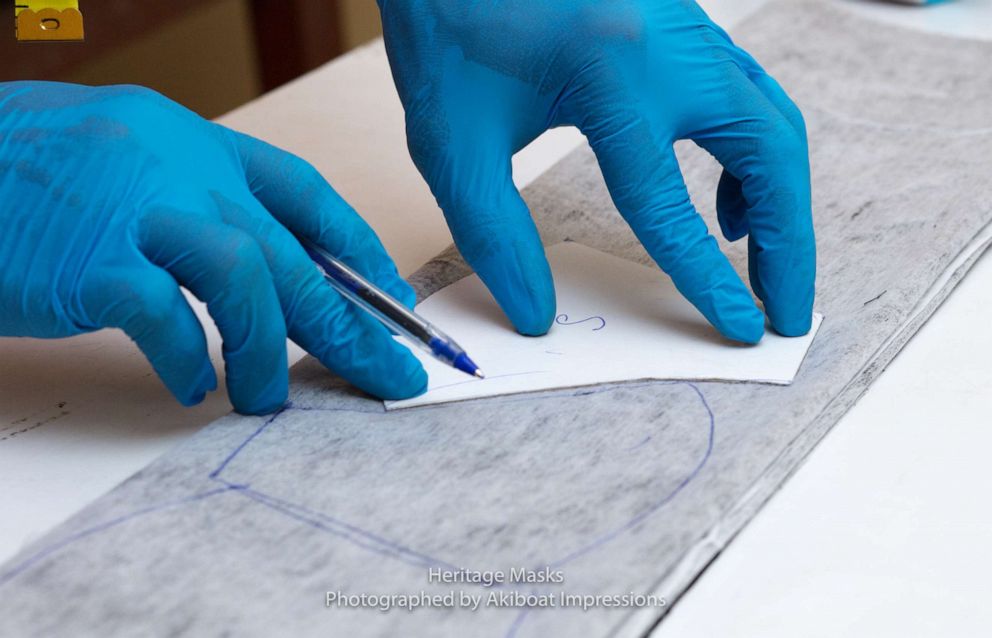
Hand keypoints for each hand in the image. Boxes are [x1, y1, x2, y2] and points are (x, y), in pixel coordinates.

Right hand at [0, 82, 425, 413]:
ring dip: (271, 350)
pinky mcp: (92, 259)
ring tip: (267, 397)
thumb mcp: (123, 165)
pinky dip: (189, 359)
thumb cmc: (18, 176)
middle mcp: (177, 163)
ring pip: (249, 279)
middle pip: (295, 252)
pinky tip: (193, 384)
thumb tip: (262, 271)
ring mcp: (136, 206)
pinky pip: (168, 320)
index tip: (389, 298)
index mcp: (190, 140)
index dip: (356, 248)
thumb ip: (191, 206)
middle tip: (394, 372)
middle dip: (354, 323)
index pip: (303, 192)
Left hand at [379, 0, 814, 341]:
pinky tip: (724, 193)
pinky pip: (745, 92)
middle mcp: (666, 45)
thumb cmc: (446, 23)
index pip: (670, 202)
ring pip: (772, 118)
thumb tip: (537, 313)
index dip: (709, 278)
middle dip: (789, 243)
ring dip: (780, 196)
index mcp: (608, 75)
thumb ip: (493, 233)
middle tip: (786, 310)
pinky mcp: (681, 22)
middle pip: (769, 152)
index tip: (742, 329)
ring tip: (758, 261)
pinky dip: (753, 151)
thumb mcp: (450, 138)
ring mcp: (683, 25)